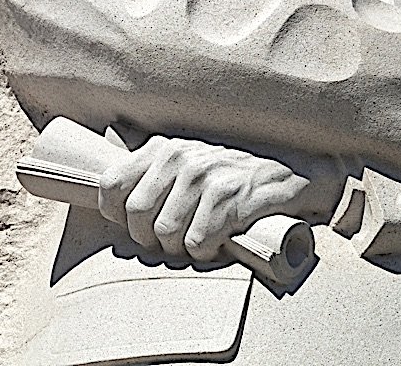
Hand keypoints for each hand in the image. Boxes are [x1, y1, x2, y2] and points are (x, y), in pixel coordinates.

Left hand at [98, 136, 322, 261]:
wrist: (292, 174)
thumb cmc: (231, 177)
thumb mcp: (188, 162)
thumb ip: (150, 172)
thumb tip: (108, 195)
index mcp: (163, 147)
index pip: (111, 186)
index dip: (119, 217)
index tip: (139, 226)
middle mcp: (180, 156)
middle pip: (137, 217)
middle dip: (152, 240)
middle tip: (174, 241)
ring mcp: (206, 176)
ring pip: (167, 235)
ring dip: (182, 249)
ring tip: (201, 239)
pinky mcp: (230, 199)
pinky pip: (198, 244)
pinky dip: (208, 252)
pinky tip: (221, 240)